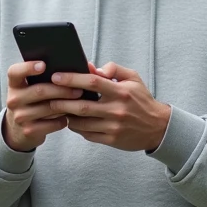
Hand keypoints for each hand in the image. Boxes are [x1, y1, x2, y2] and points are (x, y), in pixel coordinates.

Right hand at [3, 61, 84, 151]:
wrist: (18, 131)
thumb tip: (77, 69)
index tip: (44, 65)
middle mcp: (13, 100)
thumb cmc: (32, 102)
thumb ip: (46, 78)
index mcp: (14, 85)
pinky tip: (69, 116)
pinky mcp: (29, 131)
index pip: (15, 72)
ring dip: (66, 105)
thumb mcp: (30, 89)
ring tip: (79, 102)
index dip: (28, 67)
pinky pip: (52, 124)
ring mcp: (20, 117)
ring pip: (49, 108)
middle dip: (62, 89)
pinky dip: (63, 120)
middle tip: (78, 89)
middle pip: (40, 91)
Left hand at [47, 62, 171, 152]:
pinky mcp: (111, 140)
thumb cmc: (142, 100)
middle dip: (61, 101)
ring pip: (82, 123)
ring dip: (66, 116)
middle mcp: (116, 110)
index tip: (56, 76)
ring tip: (56, 109)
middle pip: (82, 106)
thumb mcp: (133, 79)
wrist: (158, 127)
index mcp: (121, 92)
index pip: (93, 82)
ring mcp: (113, 127)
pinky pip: (87, 135)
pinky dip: (76, 128)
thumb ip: (113, 69)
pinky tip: (71, 121)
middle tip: (49, 96)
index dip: (72, 78)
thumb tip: (91, 67)